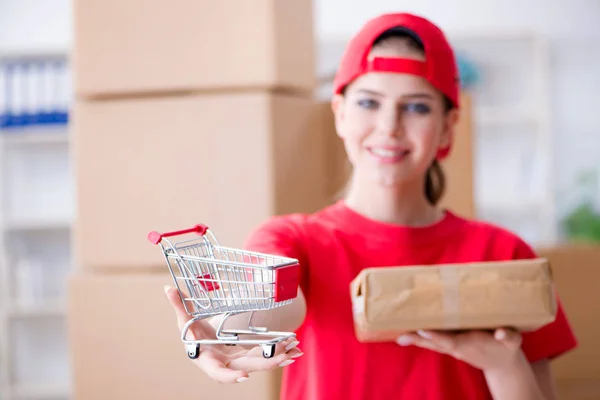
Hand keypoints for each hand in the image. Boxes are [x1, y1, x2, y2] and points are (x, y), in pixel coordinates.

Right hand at [164, 285, 302, 382]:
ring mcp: (238, 360)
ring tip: (295, 349)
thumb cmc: (191, 332)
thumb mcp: (184, 320)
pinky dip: (278, 350)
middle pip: (247, 366)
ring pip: (260, 361)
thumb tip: (167, 288)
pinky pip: (265, 353)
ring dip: (277, 356)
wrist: (201, 340)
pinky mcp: (248, 355)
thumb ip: (179, 306)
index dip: (229, 376)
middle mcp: (225, 363)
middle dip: (266, 363)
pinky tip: (292, 345)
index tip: (243, 376)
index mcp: (208, 359)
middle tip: (284, 356)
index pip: (217, 372)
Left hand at [396, 328, 522, 371]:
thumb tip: (502, 333)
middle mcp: (457, 346)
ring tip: (399, 336)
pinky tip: (406, 333)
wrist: (503, 363)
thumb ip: (509, 337)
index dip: (437, 337)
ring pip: (431, 343)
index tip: (424, 331)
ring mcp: (452, 346)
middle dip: (419, 340)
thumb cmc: (506, 347)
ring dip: (415, 339)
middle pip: (434, 343)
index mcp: (469, 345)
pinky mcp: (451, 343)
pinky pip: (433, 340)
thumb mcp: (513, 341)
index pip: (450, 341)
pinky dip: (420, 337)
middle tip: (402, 336)